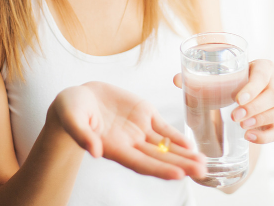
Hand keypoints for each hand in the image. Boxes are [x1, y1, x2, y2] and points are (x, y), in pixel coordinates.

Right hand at [48, 81, 205, 179]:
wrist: (78, 98)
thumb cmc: (70, 111)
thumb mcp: (72, 120)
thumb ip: (83, 135)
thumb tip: (94, 151)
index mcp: (114, 148)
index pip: (141, 163)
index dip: (160, 169)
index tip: (179, 175)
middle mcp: (130, 143)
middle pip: (159, 158)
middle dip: (181, 165)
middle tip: (203, 171)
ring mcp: (139, 129)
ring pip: (166, 145)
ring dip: (184, 154)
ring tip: (203, 162)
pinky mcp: (144, 114)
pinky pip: (164, 128)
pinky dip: (177, 136)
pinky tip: (191, 144)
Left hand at [173, 59, 273, 143]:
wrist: (235, 99)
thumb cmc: (226, 84)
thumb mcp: (213, 79)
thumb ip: (195, 78)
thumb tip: (177, 79)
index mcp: (262, 67)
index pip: (264, 72)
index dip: (254, 86)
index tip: (237, 98)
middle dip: (255, 106)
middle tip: (235, 116)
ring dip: (263, 119)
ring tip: (242, 126)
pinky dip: (266, 136)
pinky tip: (249, 137)